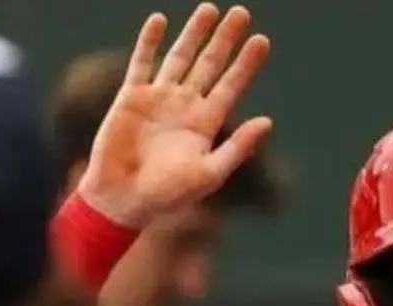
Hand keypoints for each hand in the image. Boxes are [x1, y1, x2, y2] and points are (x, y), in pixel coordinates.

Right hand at [77, 3, 271, 227]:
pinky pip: (142, 63)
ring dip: (194, 34)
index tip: (262, 40)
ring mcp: (159, 99)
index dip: (246, 63)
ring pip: (180, 57)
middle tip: (242, 13)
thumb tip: (268, 121)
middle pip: (210, 64)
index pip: (231, 85)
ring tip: (209, 9)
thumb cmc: (168, 194)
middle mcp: (185, 106)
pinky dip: (149, 42)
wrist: (124, 199)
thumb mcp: (210, 173)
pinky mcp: (131, 97)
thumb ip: (239, 147)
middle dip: (225, 39)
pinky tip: (159, 20)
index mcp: (207, 123)